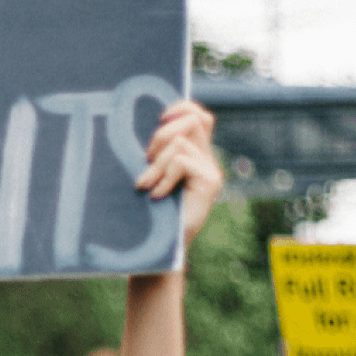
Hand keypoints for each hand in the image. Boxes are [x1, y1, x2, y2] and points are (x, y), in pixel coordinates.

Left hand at [132, 100, 219, 247]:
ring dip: (156, 162)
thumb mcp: (150, 173)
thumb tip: (144, 124)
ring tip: (146, 184)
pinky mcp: (210, 183)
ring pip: (180, 143)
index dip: (181, 107)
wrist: (160, 247)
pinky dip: (163, 176)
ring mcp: (211, 171)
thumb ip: (155, 152)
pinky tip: (156, 195)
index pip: (199, 115)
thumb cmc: (149, 211)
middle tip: (146, 161)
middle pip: (192, 120)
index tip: (159, 120)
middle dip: (161, 136)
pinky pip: (182, 162)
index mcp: (194, 153)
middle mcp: (207, 159)